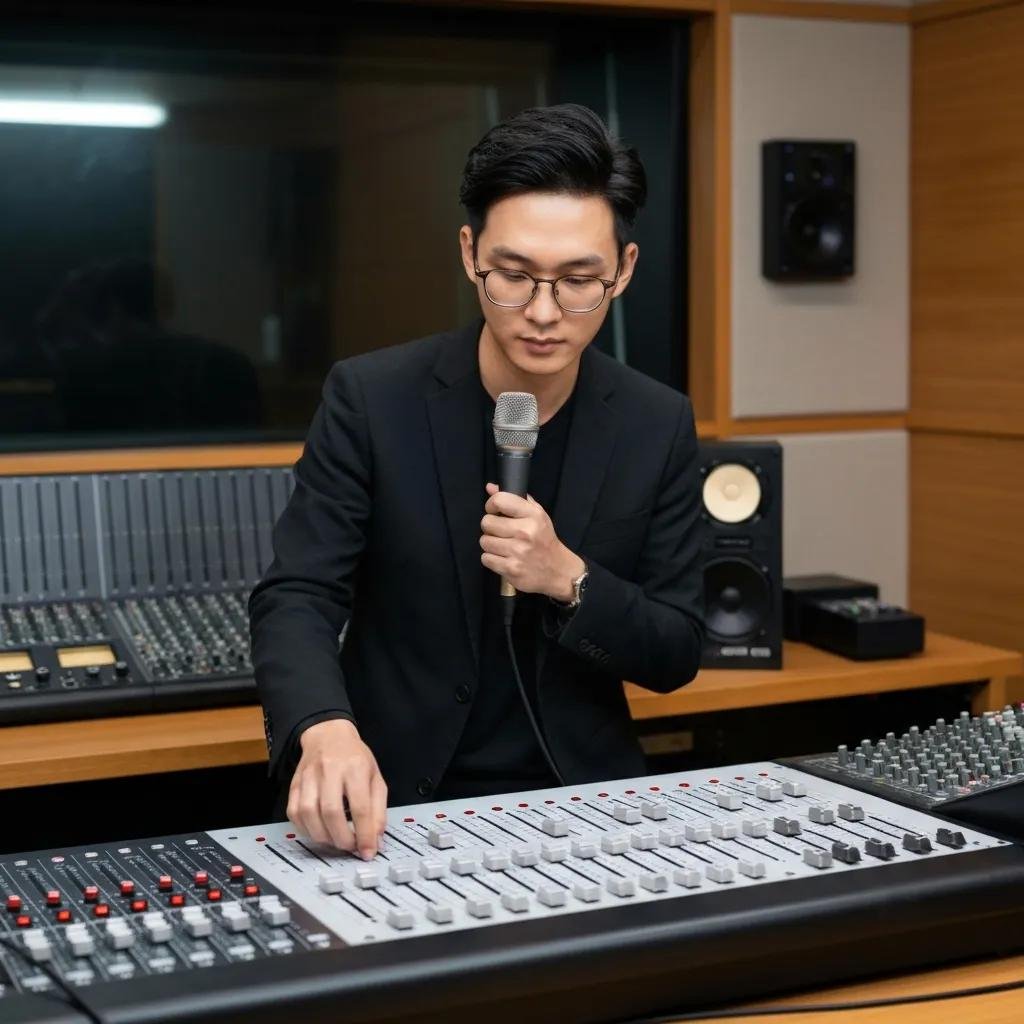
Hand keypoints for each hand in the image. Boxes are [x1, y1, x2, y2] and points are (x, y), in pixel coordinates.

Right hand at [287, 719, 387, 858]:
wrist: (328, 735)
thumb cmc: (354, 758)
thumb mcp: (375, 778)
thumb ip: (378, 810)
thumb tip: (377, 841)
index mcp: (355, 768)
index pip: (360, 807)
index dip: (364, 834)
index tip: (368, 852)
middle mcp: (330, 770)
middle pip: (331, 812)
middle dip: (342, 839)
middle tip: (351, 847)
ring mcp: (308, 777)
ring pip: (309, 814)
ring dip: (323, 837)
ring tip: (336, 840)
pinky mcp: (294, 785)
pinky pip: (294, 814)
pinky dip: (306, 829)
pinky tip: (319, 830)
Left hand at [480, 482, 584, 600]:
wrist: (557, 570)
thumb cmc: (544, 539)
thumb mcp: (536, 514)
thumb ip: (514, 499)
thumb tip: (490, 487)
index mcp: (533, 515)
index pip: (499, 500)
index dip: (491, 505)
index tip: (495, 512)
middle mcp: (525, 532)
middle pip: (487, 523)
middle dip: (491, 527)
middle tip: (501, 532)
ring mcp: (518, 552)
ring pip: (484, 541)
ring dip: (491, 544)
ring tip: (503, 546)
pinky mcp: (511, 569)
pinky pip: (486, 559)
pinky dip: (492, 559)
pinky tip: (504, 558)